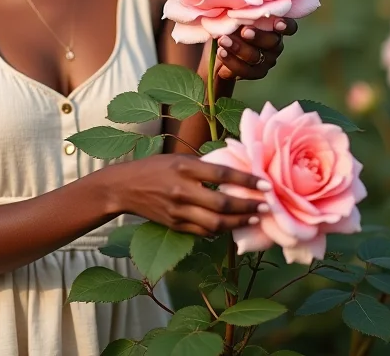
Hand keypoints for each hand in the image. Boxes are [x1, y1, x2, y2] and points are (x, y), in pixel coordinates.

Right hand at [113, 155, 270, 237]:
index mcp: (183, 167)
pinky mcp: (175, 225)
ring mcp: (178, 210)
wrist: (123, 187)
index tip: (266, 184)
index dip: (247, 180)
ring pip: (216, 223)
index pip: (222, 174)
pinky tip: (231, 225)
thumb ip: (201, 166)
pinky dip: (220, 230)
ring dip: (239, 222)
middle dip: (248, 206)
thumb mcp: (176, 158)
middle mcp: (182, 189)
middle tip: (266, 205)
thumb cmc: (153, 168)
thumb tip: (232, 170)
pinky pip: (204, 232)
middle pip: (222, 204)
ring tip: (254, 218)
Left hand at [215, 17, 297, 80]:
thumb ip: (242, 12)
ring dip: (238, 47)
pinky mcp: (254, 73)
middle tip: (244, 31)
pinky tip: (221, 52)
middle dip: (257, 36)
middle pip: (272, 42)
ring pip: (255, 56)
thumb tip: (237, 5)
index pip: (289, 27)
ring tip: (223, 40)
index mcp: (275, 27)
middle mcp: (275, 45)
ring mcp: (266, 60)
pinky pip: (244, 70)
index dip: (285, 26)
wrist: (220, 45)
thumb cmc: (232, 23)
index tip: (278, 23)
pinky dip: (230, 60)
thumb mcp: (237, 15)